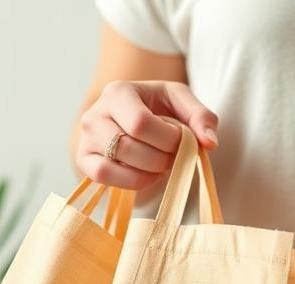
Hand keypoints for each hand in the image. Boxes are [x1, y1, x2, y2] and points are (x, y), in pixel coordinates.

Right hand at [76, 80, 218, 188]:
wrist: (136, 116)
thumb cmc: (160, 107)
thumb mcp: (183, 102)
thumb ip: (202, 117)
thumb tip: (209, 143)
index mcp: (118, 91)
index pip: (141, 124)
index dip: (168, 139)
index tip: (181, 139)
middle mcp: (95, 113)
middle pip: (130, 147)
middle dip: (162, 157)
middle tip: (173, 154)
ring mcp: (86, 138)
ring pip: (116, 165)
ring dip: (149, 171)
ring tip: (160, 162)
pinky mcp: (85, 160)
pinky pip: (104, 177)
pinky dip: (132, 181)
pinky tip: (147, 174)